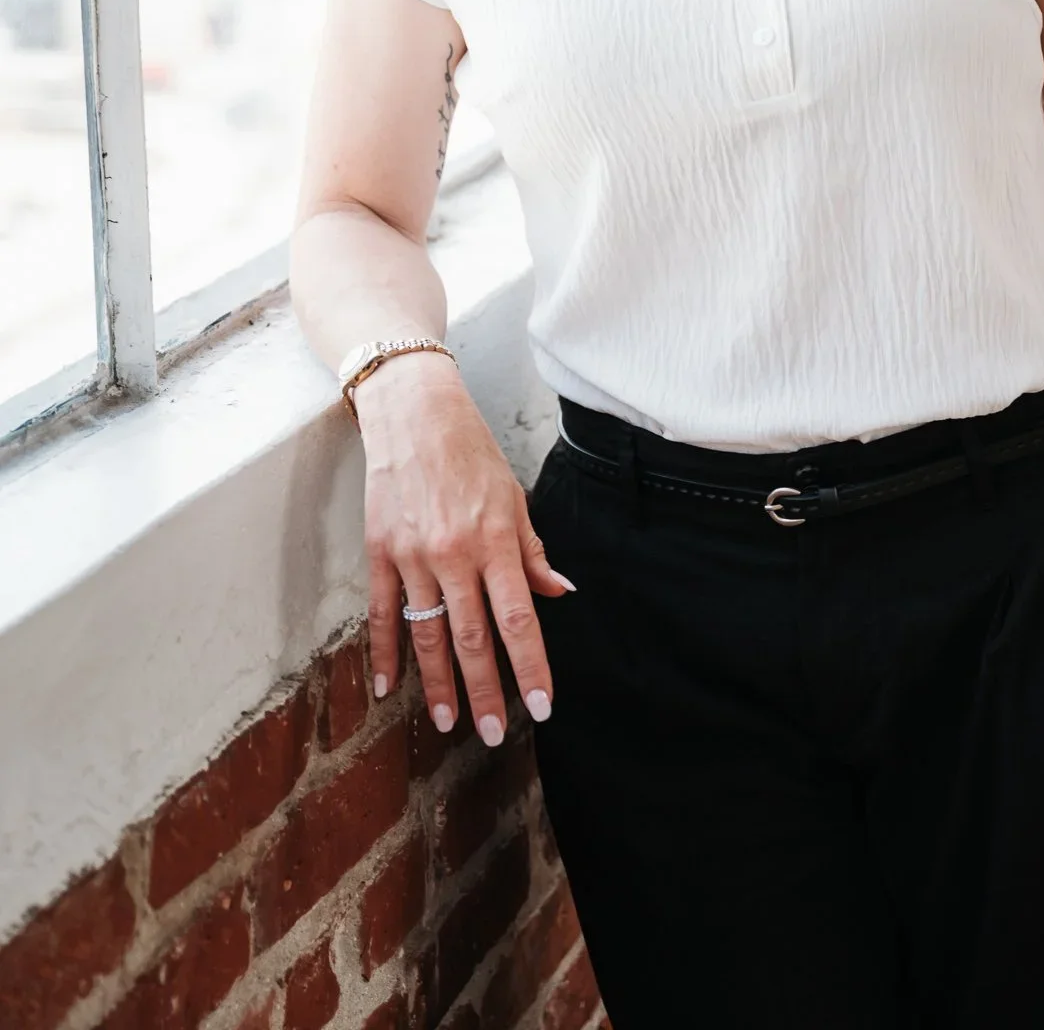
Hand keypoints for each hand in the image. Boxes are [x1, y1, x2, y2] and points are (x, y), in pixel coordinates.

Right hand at [354, 350, 574, 742]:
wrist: (414, 412)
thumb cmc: (471, 451)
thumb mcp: (513, 497)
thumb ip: (532, 552)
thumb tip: (560, 593)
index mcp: (494, 541)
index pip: (518, 618)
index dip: (530, 666)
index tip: (541, 706)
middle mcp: (454, 553)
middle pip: (472, 637)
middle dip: (485, 690)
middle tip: (491, 733)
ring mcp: (413, 555)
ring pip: (427, 634)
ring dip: (438, 683)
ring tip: (448, 721)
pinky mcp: (380, 551)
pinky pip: (382, 613)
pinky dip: (385, 652)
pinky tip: (389, 686)